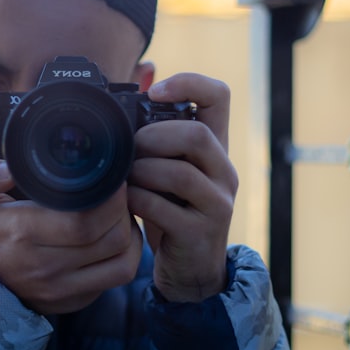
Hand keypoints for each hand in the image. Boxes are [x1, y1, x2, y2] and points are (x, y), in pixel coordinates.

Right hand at [0, 157, 144, 314]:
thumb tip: (6, 170)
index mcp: (22, 234)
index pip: (85, 220)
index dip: (109, 198)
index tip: (111, 178)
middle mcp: (45, 267)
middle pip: (112, 238)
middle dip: (124, 210)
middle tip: (119, 190)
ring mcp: (62, 290)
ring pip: (123, 261)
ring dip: (130, 233)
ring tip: (119, 213)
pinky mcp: (74, 301)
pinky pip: (116, 277)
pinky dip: (125, 254)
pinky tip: (114, 235)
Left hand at [127, 73, 238, 302]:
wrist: (190, 270)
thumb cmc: (172, 211)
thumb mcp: (168, 169)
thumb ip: (156, 134)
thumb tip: (138, 79)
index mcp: (216, 147)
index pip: (220, 96)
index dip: (189, 83)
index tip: (153, 93)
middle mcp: (224, 171)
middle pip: (197, 135)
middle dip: (153, 137)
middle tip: (131, 149)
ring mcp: (217, 203)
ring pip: (180, 173)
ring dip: (141, 172)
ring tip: (126, 178)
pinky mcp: (200, 232)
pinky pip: (163, 208)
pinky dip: (137, 200)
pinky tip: (126, 202)